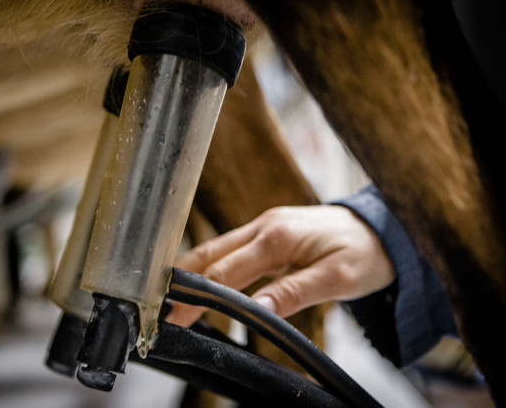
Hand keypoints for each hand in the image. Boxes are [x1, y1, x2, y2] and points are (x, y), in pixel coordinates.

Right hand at [165, 205, 394, 326]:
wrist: (383, 229)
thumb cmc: (365, 252)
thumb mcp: (338, 278)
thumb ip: (295, 292)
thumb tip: (256, 310)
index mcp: (278, 237)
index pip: (225, 270)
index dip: (199, 296)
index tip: (176, 317)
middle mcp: (264, 226)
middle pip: (210, 254)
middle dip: (182, 281)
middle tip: (160, 309)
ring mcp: (264, 227)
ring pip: (216, 249)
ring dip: (192, 272)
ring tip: (170, 297)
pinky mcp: (268, 233)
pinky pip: (231, 249)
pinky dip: (211, 267)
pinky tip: (202, 282)